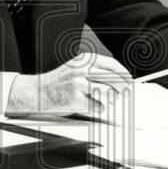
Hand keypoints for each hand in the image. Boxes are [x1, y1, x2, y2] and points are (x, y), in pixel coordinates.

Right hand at [6, 53, 132, 117]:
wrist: (38, 92)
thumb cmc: (59, 82)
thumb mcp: (76, 67)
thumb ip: (95, 69)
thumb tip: (120, 79)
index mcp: (84, 60)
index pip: (112, 65)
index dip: (124, 74)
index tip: (129, 81)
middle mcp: (82, 70)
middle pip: (114, 80)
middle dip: (122, 89)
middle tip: (122, 94)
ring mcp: (79, 84)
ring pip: (108, 94)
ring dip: (109, 100)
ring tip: (100, 100)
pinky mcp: (76, 100)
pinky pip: (98, 107)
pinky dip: (97, 109)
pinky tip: (88, 105)